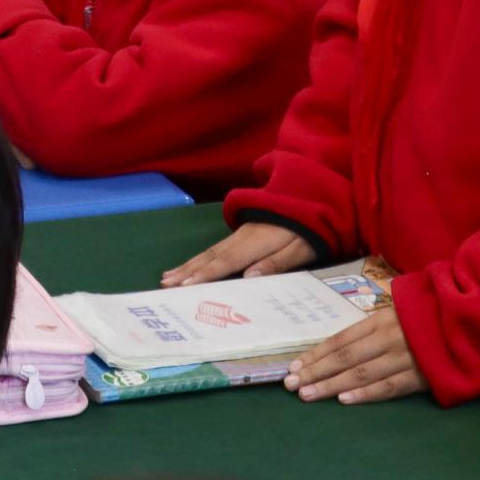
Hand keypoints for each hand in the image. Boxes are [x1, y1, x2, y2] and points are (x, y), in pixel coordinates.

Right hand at [162, 221, 316, 286]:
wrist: (313, 194)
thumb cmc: (312, 228)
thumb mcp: (303, 247)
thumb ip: (277, 262)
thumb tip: (249, 277)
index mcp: (258, 240)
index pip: (227, 260)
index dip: (206, 274)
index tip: (185, 286)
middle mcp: (244, 235)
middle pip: (212, 256)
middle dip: (188, 271)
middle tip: (166, 285)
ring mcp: (240, 232)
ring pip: (210, 251)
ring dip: (188, 265)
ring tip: (167, 278)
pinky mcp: (241, 233)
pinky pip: (215, 248)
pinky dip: (198, 258)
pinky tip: (188, 266)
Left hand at [285, 300, 424, 404]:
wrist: (470, 320)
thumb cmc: (430, 313)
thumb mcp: (400, 309)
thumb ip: (374, 324)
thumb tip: (341, 342)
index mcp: (382, 319)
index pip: (342, 339)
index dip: (317, 353)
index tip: (295, 366)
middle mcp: (388, 337)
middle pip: (345, 357)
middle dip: (316, 372)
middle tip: (291, 385)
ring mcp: (404, 356)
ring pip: (362, 373)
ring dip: (333, 385)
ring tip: (308, 395)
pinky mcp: (421, 374)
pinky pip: (390, 386)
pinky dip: (367, 394)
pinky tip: (345, 401)